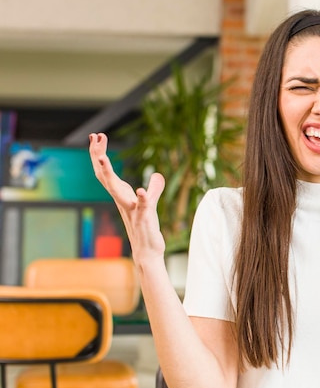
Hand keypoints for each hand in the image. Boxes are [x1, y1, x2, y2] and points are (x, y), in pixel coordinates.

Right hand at [89, 133, 166, 261]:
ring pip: (117, 191)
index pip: (106, 172)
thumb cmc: (146, 229)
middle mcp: (122, 201)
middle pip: (106, 176)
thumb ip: (154, 189)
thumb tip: (156, 175)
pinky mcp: (144, 218)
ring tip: (102, 158)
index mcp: (122, 196)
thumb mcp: (150, 205)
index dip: (99, 154)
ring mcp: (131, 210)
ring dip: (109, 174)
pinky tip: (141, 190)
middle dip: (98, 156)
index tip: (96, 136)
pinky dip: (142, 198)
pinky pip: (142, 207)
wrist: (147, 251)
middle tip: (94, 137)